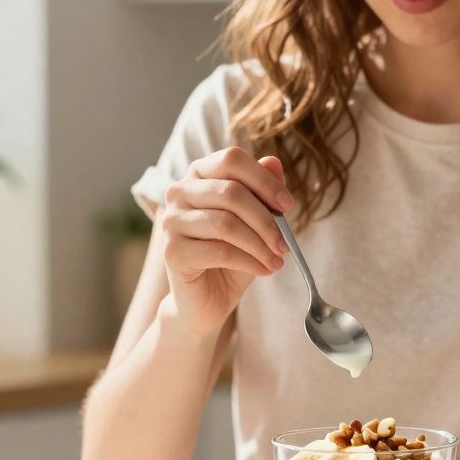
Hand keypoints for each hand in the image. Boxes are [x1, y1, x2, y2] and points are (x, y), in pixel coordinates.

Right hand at [160, 147, 293, 334]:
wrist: (207, 300)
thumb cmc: (231, 258)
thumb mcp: (254, 223)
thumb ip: (262, 193)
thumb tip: (274, 162)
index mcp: (199, 175)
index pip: (231, 160)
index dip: (264, 180)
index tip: (288, 205)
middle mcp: (179, 192)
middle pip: (231, 192)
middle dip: (266, 220)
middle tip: (285, 244)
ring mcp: (172, 222)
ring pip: (226, 223)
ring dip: (260, 244)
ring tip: (277, 260)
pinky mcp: (173, 252)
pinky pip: (221, 251)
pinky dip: (250, 261)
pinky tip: (263, 270)